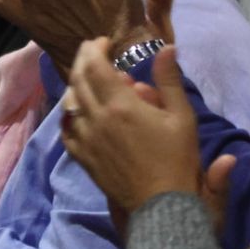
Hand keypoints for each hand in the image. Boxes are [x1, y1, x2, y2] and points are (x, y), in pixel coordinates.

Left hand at [61, 40, 203, 227]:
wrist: (161, 206)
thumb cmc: (177, 159)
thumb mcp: (182, 117)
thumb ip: (169, 80)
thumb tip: (166, 48)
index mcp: (120, 105)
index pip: (95, 65)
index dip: (95, 48)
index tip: (104, 41)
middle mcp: (96, 118)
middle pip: (78, 79)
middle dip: (83, 59)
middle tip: (93, 52)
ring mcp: (86, 139)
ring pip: (69, 103)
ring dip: (77, 85)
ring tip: (89, 79)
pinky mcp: (83, 158)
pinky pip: (67, 131)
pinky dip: (70, 115)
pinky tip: (78, 112)